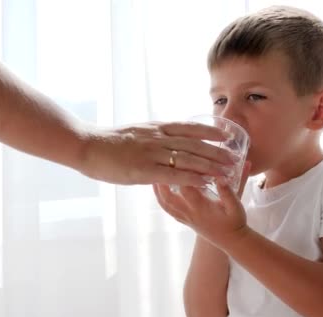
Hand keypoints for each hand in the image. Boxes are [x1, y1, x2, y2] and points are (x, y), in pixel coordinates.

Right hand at [80, 121, 237, 184]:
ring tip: (229, 170)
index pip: (188, 128)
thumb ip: (148, 137)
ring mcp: (152, 154)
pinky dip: (192, 178)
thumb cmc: (104, 142)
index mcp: (154, 129)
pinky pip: (173, 174)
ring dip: (211, 165)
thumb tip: (159, 139)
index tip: (226, 134)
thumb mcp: (132, 133)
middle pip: (194, 143)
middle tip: (237, 155)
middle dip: (217, 150)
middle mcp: (158, 138)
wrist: (86, 145)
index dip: (209, 131)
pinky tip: (206, 182)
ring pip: (188, 158)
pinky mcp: (144, 170)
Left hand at [153, 161, 251, 248]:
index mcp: (201, 207)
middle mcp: (189, 212)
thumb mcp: (236, 206)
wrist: (231, 241)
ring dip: (158, 189)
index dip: (181, 173)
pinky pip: (167, 209)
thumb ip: (228, 191)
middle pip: (168, 196)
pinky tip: (158, 189)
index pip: (186, 187)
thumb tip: (223, 176)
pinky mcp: (183, 220)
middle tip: (158, 164)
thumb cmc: (235, 222)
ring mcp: (184, 217)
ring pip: (164, 203)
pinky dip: (160, 198)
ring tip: (154, 175)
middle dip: (162, 181)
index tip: (178, 159)